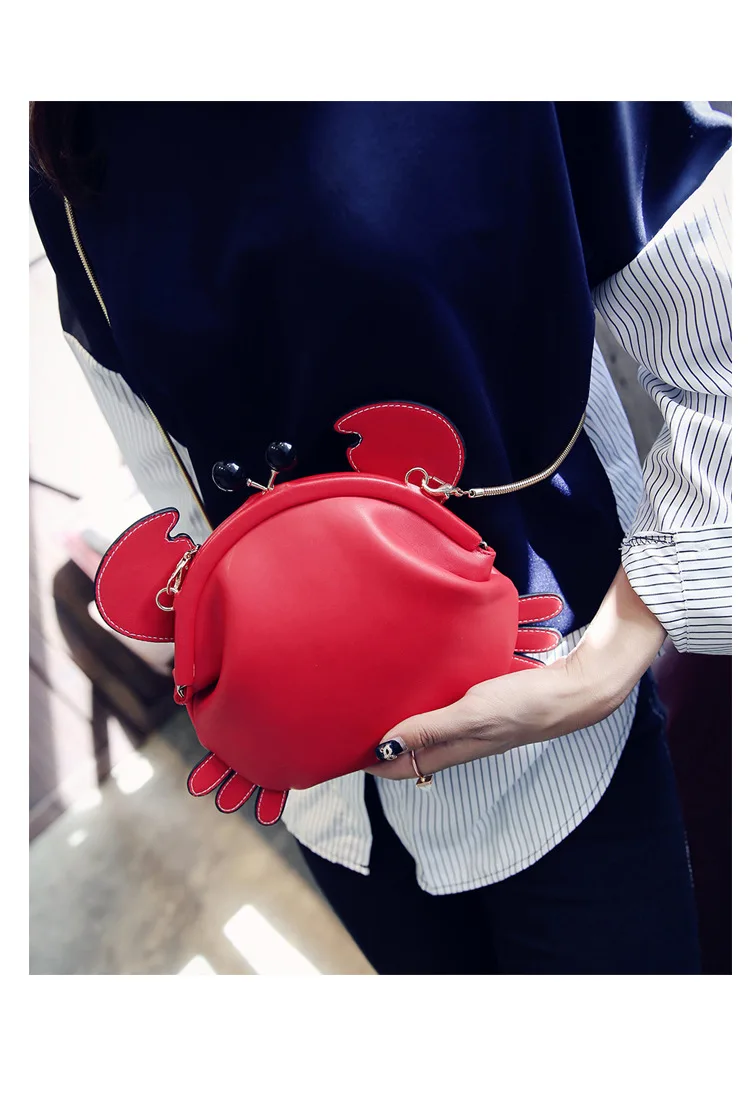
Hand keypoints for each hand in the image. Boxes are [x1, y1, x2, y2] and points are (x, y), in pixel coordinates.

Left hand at [367, 565, 665, 780]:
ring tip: (371, 697)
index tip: (336, 746)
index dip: (367, 761)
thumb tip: (383, 748)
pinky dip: (424, 698)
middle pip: (406, 748)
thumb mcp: (472, 714)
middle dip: (376, 740)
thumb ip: (429, 729)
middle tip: (345, 718)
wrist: (574, 690)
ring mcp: (470, 722)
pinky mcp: (482, 702)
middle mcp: (456, 741)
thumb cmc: (525, 704)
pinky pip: (443, 705)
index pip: (397, 768)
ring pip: (423, 726)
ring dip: (398, 717)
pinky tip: (417, 677)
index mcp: (451, 751)